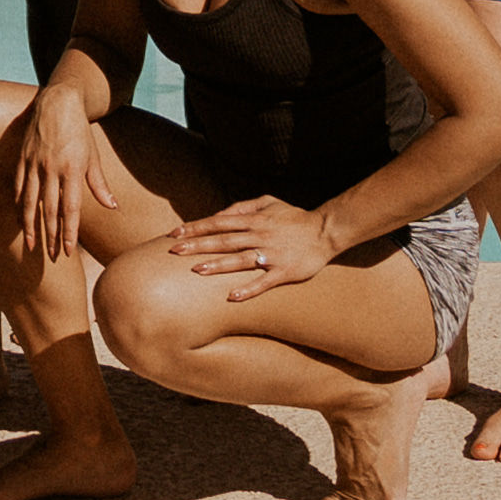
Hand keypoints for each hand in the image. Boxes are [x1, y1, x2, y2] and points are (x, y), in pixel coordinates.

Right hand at [16, 82, 114, 264]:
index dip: (69, 232)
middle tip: (53, 257)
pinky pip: (18, 185)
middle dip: (51, 236)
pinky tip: (19, 218)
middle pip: (49, 210)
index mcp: (72, 169)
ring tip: (31, 244)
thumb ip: (99, 183)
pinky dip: (18, 204)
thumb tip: (112, 206)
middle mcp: (51, 168)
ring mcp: (34, 163)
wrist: (58, 102)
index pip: (70, 208)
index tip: (69, 251)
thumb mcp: (93, 156)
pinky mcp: (23, 157)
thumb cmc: (80, 131)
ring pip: (30, 201)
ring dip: (31, 226)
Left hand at [172, 195, 335, 301]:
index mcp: (254, 220)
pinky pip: (264, 282)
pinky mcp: (284, 272)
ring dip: (218, 265)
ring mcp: (272, 254)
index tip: (174, 233)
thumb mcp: (268, 202)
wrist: (326, 231)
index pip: (218, 223)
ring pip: (240, 260)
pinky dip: (249, 289)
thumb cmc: (294, 217)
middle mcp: (260, 236)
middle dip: (198, 245)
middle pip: (223, 240)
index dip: (195, 227)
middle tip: (174, 251)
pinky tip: (233, 297)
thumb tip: (218, 215)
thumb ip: (242, 207)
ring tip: (196, 270)